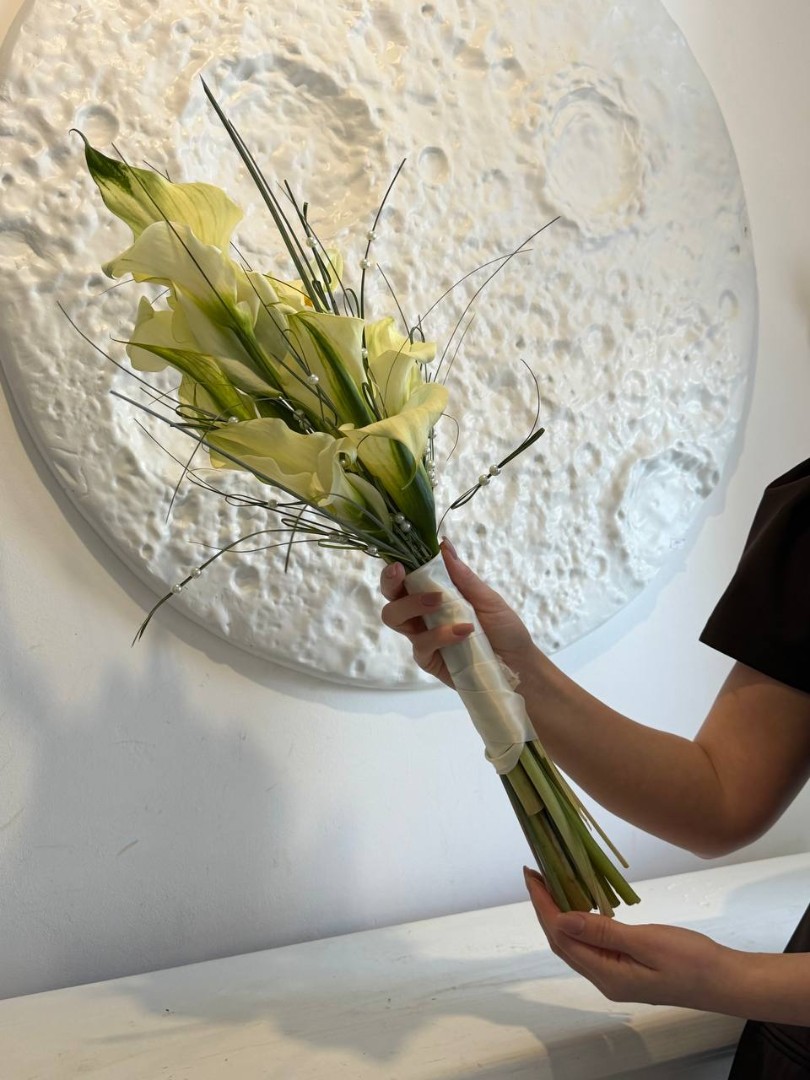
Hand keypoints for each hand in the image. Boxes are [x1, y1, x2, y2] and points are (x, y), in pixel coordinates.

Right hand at [379, 539, 535, 686]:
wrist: (518, 666)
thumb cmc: (505, 629)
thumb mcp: (488, 599)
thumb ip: (463, 576)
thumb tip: (443, 544)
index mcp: (436, 595)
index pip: (407, 578)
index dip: (397, 568)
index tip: (400, 560)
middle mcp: (424, 615)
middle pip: (391, 597)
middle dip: (390, 583)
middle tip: (403, 574)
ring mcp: (424, 637)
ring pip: (395, 618)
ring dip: (412, 604)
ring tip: (438, 601)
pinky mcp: (428, 659)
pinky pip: (421, 644)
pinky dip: (440, 635)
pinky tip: (463, 632)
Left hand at [523, 867, 734, 1012]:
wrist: (725, 981)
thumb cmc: (693, 962)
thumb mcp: (647, 942)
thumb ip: (603, 932)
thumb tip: (562, 919)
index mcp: (607, 975)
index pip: (561, 937)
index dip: (542, 906)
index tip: (531, 876)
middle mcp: (606, 979)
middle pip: (562, 941)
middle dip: (545, 907)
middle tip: (535, 873)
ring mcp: (616, 975)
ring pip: (576, 943)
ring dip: (560, 914)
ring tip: (551, 883)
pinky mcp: (627, 968)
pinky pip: (592, 944)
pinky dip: (580, 921)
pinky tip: (581, 904)